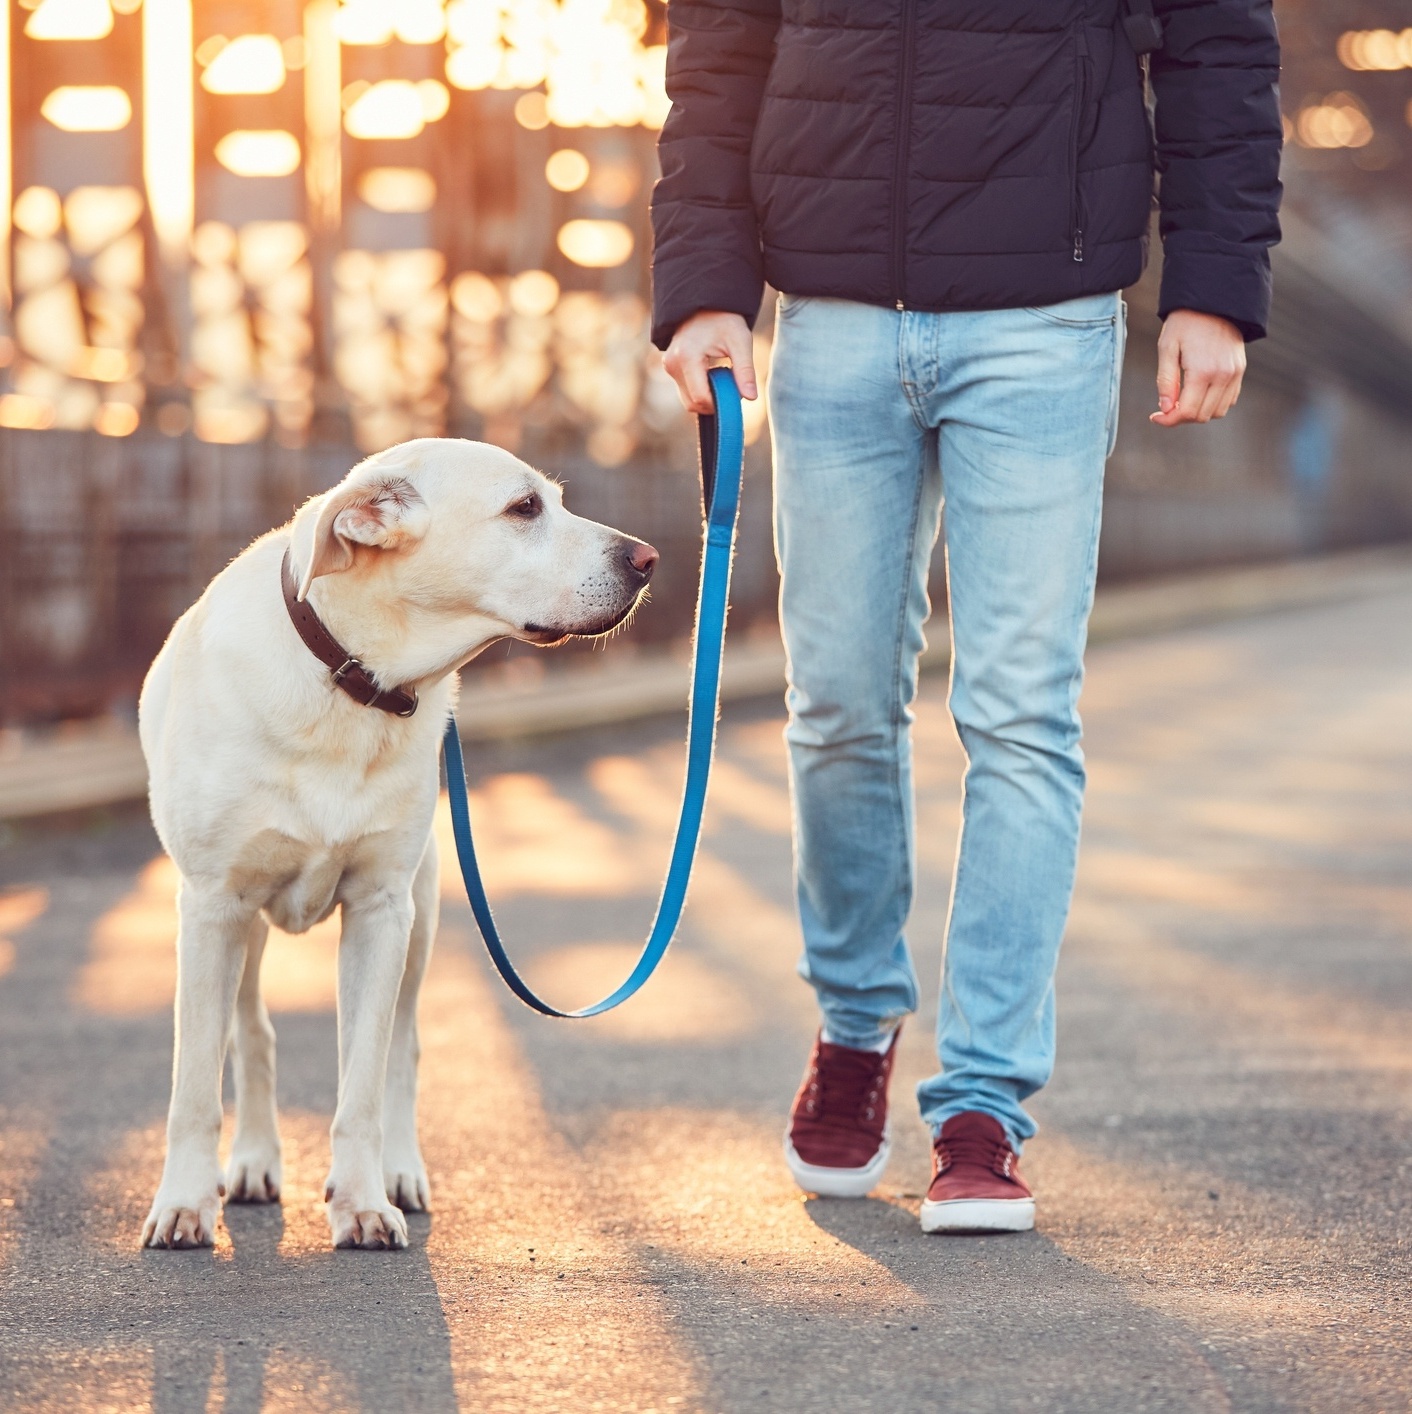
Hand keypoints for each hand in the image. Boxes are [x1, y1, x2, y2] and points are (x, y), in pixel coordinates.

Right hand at [662, 310, 757, 413]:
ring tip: (722, 375)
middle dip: (714, 402)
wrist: (705, 302)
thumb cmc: (724, 319)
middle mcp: (672, 364)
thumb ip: (745, 371)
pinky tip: (713, 373)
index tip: (737, 393)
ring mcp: (669, 366)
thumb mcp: (740, 342)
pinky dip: (701, 390)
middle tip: (731, 385)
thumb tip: (751, 398)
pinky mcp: (670, 367)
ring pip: (688, 400)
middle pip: (692, 403)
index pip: (701, 398)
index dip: (720, 403)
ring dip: (708, 396)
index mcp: (687, 357)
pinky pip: (686, 390)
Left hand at [1149, 309, 1246, 426]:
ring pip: (1217, 412)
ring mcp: (1235, 374)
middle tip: (1166, 407)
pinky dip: (1213, 404)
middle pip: (1201, 416)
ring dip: (1198, 412)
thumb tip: (1165, 409)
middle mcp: (1223, 375)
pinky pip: (1229, 400)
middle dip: (1180, 417)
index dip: (1168, 420)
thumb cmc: (1185, 322)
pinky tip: (1198, 393)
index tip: (1155, 416)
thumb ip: (1166, 381)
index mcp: (1203, 371)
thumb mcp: (1167, 348)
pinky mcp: (1240, 371)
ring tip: (1182, 400)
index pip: (1187, 412)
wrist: (1214, 301)